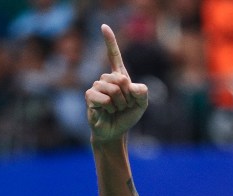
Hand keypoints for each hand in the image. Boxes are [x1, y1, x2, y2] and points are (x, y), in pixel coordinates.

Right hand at [85, 24, 147, 142]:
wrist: (116, 132)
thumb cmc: (127, 116)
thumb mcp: (142, 104)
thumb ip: (142, 92)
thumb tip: (130, 84)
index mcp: (119, 77)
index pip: (114, 56)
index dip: (110, 42)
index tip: (104, 26)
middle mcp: (106, 79)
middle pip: (120, 78)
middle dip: (128, 96)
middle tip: (125, 105)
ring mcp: (96, 87)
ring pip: (112, 89)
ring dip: (120, 103)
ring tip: (116, 110)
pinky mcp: (89, 97)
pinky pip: (102, 97)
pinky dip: (110, 107)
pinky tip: (107, 112)